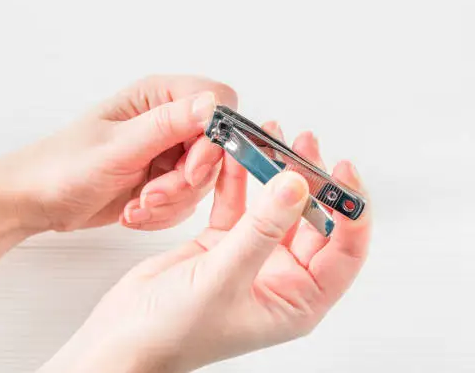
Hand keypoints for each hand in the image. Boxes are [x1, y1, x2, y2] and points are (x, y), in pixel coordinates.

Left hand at [0, 75, 236, 231]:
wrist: (39, 200)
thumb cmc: (64, 166)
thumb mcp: (116, 147)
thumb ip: (166, 125)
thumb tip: (211, 104)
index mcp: (157, 95)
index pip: (218, 103)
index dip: (216, 138)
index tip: (192, 168)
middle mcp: (168, 119)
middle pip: (215, 148)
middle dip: (187, 180)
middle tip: (152, 194)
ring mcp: (168, 150)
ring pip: (203, 179)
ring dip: (171, 200)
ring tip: (136, 205)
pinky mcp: (165, 178)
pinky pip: (187, 199)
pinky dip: (164, 213)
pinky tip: (133, 211)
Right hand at [40, 127, 371, 372]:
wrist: (123, 336)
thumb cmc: (174, 332)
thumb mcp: (224, 280)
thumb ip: (261, 230)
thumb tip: (296, 187)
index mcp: (297, 300)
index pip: (344, 251)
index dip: (351, 210)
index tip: (342, 172)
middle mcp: (279, 278)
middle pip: (312, 220)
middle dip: (310, 180)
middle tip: (304, 144)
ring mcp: (251, 258)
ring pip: (274, 207)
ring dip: (274, 173)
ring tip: (273, 138)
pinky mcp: (222, 245)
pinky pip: (238, 205)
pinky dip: (237, 180)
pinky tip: (237, 155)